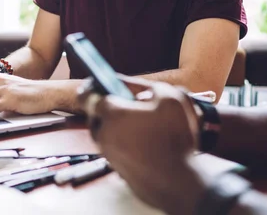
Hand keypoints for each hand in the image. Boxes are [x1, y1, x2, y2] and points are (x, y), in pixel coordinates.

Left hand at [78, 78, 205, 214]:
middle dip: (109, 109)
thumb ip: (148, 87)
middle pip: (96, 115)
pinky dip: (127, 145)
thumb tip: (135, 88)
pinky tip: (149, 146)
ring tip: (145, 128)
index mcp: (112, 114)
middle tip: (130, 106)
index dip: (92, 87)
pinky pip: (117, 150)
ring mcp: (108, 154)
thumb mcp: (171, 99)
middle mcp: (103, 134)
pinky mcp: (117, 169)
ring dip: (119, 128)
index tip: (96, 83)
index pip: (88, 95)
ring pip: (107, 134)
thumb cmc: (174, 139)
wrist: (178, 184)